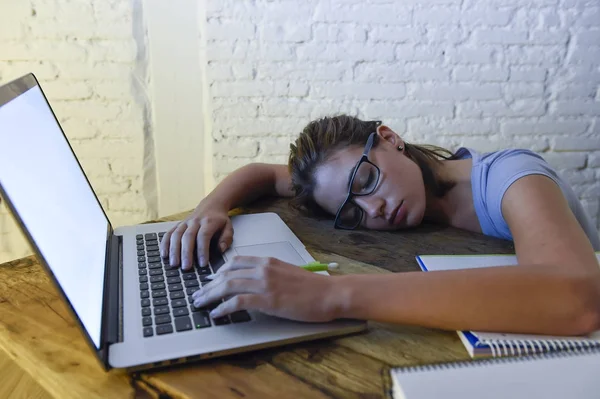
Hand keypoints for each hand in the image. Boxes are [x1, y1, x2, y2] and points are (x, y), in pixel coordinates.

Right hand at [159, 198, 232, 269]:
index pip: (203, 236)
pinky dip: (165, 244)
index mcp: (209, 222)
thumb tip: (220, 250)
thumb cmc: (219, 220)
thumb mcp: (229, 227)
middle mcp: (195, 221)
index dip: (202, 250)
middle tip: (186, 267)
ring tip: (174, 264)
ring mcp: (185, 222)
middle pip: (188, 236)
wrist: (211, 205)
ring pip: (176, 235)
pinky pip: (169, 233)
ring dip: (173, 250)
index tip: (203, 264)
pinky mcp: (178, 224)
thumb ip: (226, 239)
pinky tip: (164, 255)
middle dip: (186, 253)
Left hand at [192, 256, 340, 321]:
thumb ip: (270, 275)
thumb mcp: (288, 273)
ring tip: (200, 304)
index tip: (210, 281)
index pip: (236, 261)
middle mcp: (264, 268)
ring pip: (227, 286)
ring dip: (209, 296)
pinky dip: (223, 308)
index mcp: (268, 261)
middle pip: (226, 273)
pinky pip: (237, 302)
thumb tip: (255, 284)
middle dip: (208, 285)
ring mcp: (265, 283)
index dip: (219, 271)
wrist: (330, 293)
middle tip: (197, 295)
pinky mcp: (268, 300)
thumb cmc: (313, 287)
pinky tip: (216, 314)